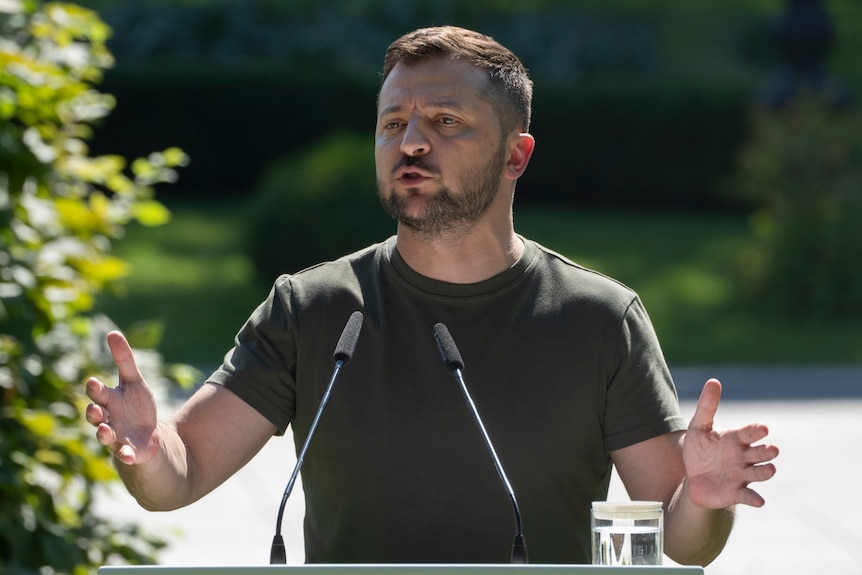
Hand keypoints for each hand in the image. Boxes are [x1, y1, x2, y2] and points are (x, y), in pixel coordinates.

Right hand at [85, 331, 159, 465]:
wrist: (147, 433)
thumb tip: (112, 332)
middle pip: (95, 416)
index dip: (94, 389)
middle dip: (94, 412)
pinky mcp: (127, 450)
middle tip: (95, 408)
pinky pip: (123, 454)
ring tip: (105, 431)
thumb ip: (124, 359)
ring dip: (103, 434)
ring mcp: (115, 436)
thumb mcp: (134, 381)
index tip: (93, 382)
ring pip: (104, 436)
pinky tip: (129, 455)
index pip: (97, 393)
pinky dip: (125, 454)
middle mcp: (107, 419)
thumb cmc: (136, 405)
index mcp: (109, 400)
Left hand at [683, 378, 778, 508]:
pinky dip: (754, 499)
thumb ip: (707, 406)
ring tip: (770, 469)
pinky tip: (759, 501)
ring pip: (759, 473)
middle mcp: (744, 457)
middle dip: (766, 452)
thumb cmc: (699, 450)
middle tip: (772, 449)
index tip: (762, 428)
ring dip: (766, 472)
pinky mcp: (736, 492)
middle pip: (760, 454)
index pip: (750, 433)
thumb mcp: (699, 427)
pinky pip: (748, 496)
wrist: (694, 478)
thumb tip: (713, 380)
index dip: (756, 431)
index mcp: (736, 440)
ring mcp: (742, 475)